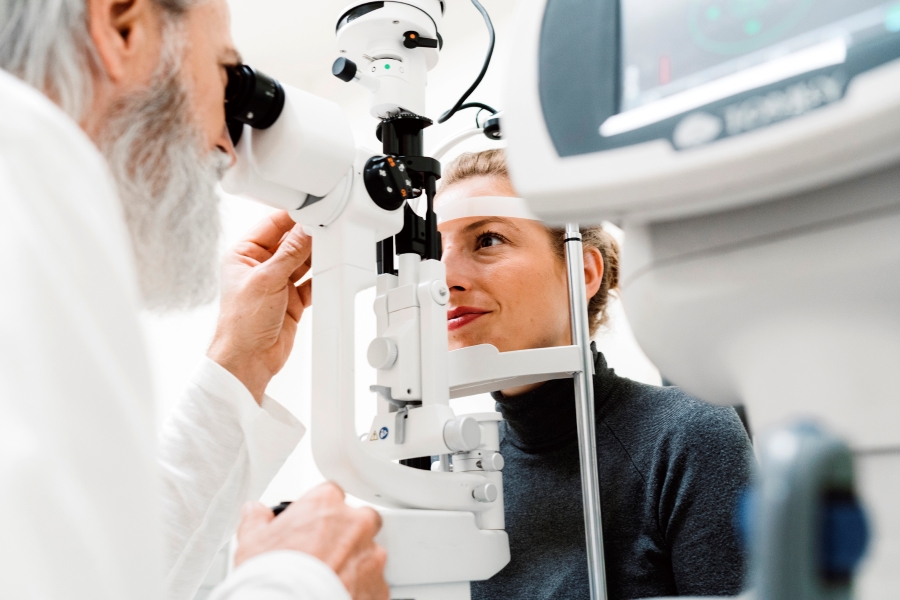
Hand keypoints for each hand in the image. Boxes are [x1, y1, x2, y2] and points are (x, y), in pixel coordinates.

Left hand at [208, 211, 311, 402]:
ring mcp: (278, 283)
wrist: (249, 360)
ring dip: (316, 256)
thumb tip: (305, 231)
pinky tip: (330, 270)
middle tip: (328, 229)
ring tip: (332, 247)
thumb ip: (290, 254)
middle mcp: (260, 267)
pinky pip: (312, 281)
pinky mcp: (292, 299)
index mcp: (244, 254)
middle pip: (290, 242)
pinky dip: (322, 276)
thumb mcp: (267, 280)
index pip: (271, 225)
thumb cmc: (240, 324)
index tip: (312, 211)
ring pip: (303, 261)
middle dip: (308, 237)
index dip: (292, 217)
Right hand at [235, 483, 388, 599]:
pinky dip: (362, 588)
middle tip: (324, 552)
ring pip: (370, 552)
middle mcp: (355, 524)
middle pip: (359, 519)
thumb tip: (255, 511)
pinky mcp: (379, 586)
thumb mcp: (251, 542)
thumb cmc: (274, 577)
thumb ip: (257, 520)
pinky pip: (375, 583)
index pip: (330, 494)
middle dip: (346, 533)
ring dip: (356, 562)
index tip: (310, 526)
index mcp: (326, 504)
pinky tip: (339, 593)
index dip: (319, 511)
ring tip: (330, 578)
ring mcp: (371, 555)